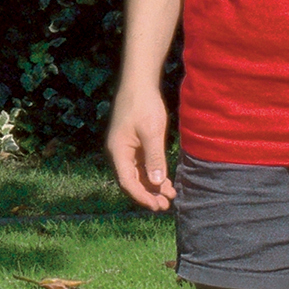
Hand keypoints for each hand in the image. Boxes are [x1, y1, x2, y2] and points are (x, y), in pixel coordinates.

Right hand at [107, 86, 174, 210]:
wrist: (139, 83)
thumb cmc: (144, 105)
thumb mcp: (151, 132)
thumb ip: (154, 158)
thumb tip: (156, 183)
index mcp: (118, 151)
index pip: (127, 182)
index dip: (142, 196)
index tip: (157, 206)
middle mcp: (119, 153)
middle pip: (132, 181)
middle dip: (148, 194)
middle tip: (166, 206)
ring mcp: (127, 149)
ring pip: (139, 174)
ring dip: (153, 186)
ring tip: (170, 196)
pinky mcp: (135, 143)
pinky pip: (143, 165)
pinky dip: (154, 174)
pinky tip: (166, 182)